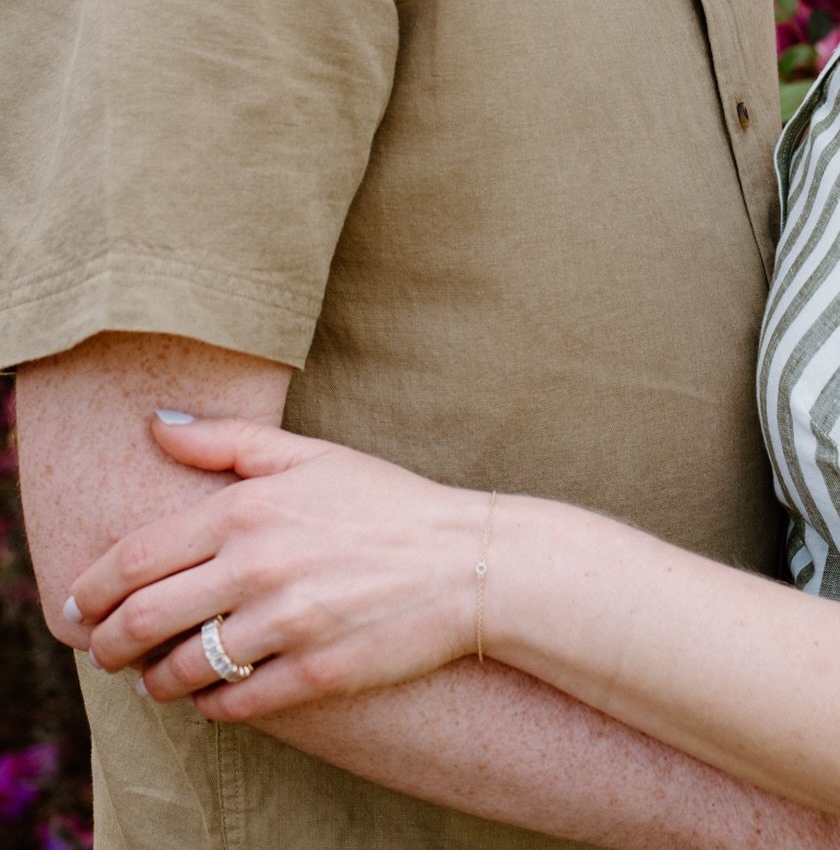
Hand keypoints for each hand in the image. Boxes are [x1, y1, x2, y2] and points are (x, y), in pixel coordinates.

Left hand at [69, 415, 487, 717]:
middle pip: (143, 621)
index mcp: (249, 508)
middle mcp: (260, 565)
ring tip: (156, 677)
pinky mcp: (314, 674)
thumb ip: (229, 441)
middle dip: (107, 644)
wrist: (468, 562)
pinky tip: (213, 694)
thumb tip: (158, 426)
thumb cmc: (386, 502)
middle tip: (104, 651)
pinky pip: (232, 704)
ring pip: (181, 671)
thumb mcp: (310, 455)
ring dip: (154, 681)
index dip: (94, 588)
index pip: (137, 557)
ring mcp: (287, 623)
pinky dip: (209, 705)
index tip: (79, 603)